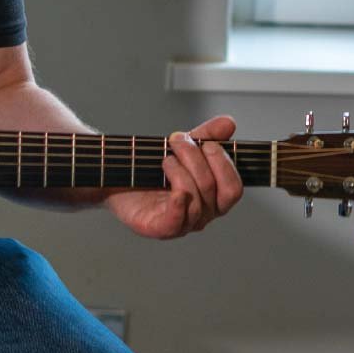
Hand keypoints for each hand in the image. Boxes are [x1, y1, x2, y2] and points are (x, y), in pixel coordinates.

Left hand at [106, 115, 243, 238]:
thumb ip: (207, 135)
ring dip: (179, 172)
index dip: (223, 164)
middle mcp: (203, 215)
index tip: (206, 142)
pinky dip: (178, 204)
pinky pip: (176, 221)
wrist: (120, 178)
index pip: (233, 189)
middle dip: (194, 158)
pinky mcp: (160, 229)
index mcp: (214, 199)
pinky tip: (174, 191)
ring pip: (194, 200)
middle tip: (176, 140)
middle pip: (211, 188)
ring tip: (165, 158)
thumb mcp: (184, 147)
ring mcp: (183, 224)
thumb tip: (229, 123)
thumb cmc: (155, 167)